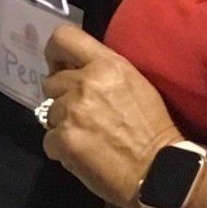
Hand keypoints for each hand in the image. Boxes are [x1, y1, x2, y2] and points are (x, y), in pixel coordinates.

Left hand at [40, 24, 182, 207]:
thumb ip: (103, 72)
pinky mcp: (63, 139)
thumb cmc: (152, 128)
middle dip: (62, 98)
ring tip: (87, 137)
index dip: (55, 54)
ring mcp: (71, 111)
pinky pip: (48, 140)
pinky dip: (61, 149)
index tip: (60, 67)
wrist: (158, 170)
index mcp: (107, 64)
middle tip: (83, 115)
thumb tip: (75, 71)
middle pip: (51, 82)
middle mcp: (85, 83)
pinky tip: (82, 154)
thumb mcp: (134, 84)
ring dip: (63, 125)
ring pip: (48, 113)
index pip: (63, 38)